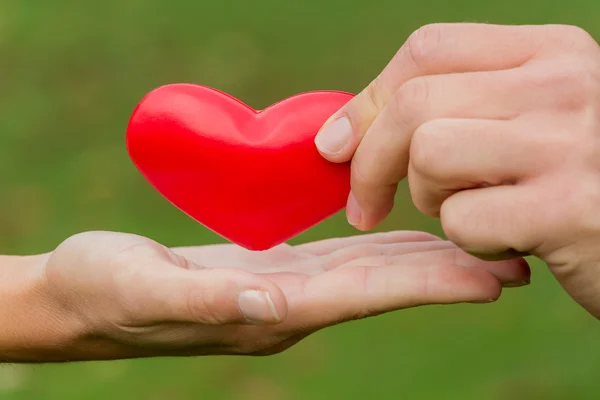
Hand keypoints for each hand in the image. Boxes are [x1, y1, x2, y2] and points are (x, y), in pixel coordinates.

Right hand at [27, 230, 527, 360]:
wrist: (80, 299)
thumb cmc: (103, 291)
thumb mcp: (140, 290)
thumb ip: (198, 299)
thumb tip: (262, 300)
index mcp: (267, 310)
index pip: (363, 294)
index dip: (427, 285)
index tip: (489, 278)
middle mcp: (285, 306)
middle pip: (380, 286)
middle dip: (444, 274)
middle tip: (508, 261)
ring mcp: (277, 291)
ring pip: (366, 273)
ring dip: (420, 262)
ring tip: (470, 247)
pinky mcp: (264, 272)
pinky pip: (335, 259)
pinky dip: (376, 250)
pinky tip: (399, 236)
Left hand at [314, 23, 599, 316]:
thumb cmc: (580, 179)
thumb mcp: (536, 119)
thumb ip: (464, 106)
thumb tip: (343, 132)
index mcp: (553, 52)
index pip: (427, 50)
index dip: (367, 101)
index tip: (337, 145)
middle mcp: (565, 84)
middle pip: (414, 104)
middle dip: (370, 162)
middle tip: (365, 205)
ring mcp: (568, 144)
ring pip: (429, 154)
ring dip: (430, 197)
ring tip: (471, 211)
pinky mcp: (568, 210)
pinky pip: (463, 218)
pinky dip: (468, 240)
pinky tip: (510, 243)